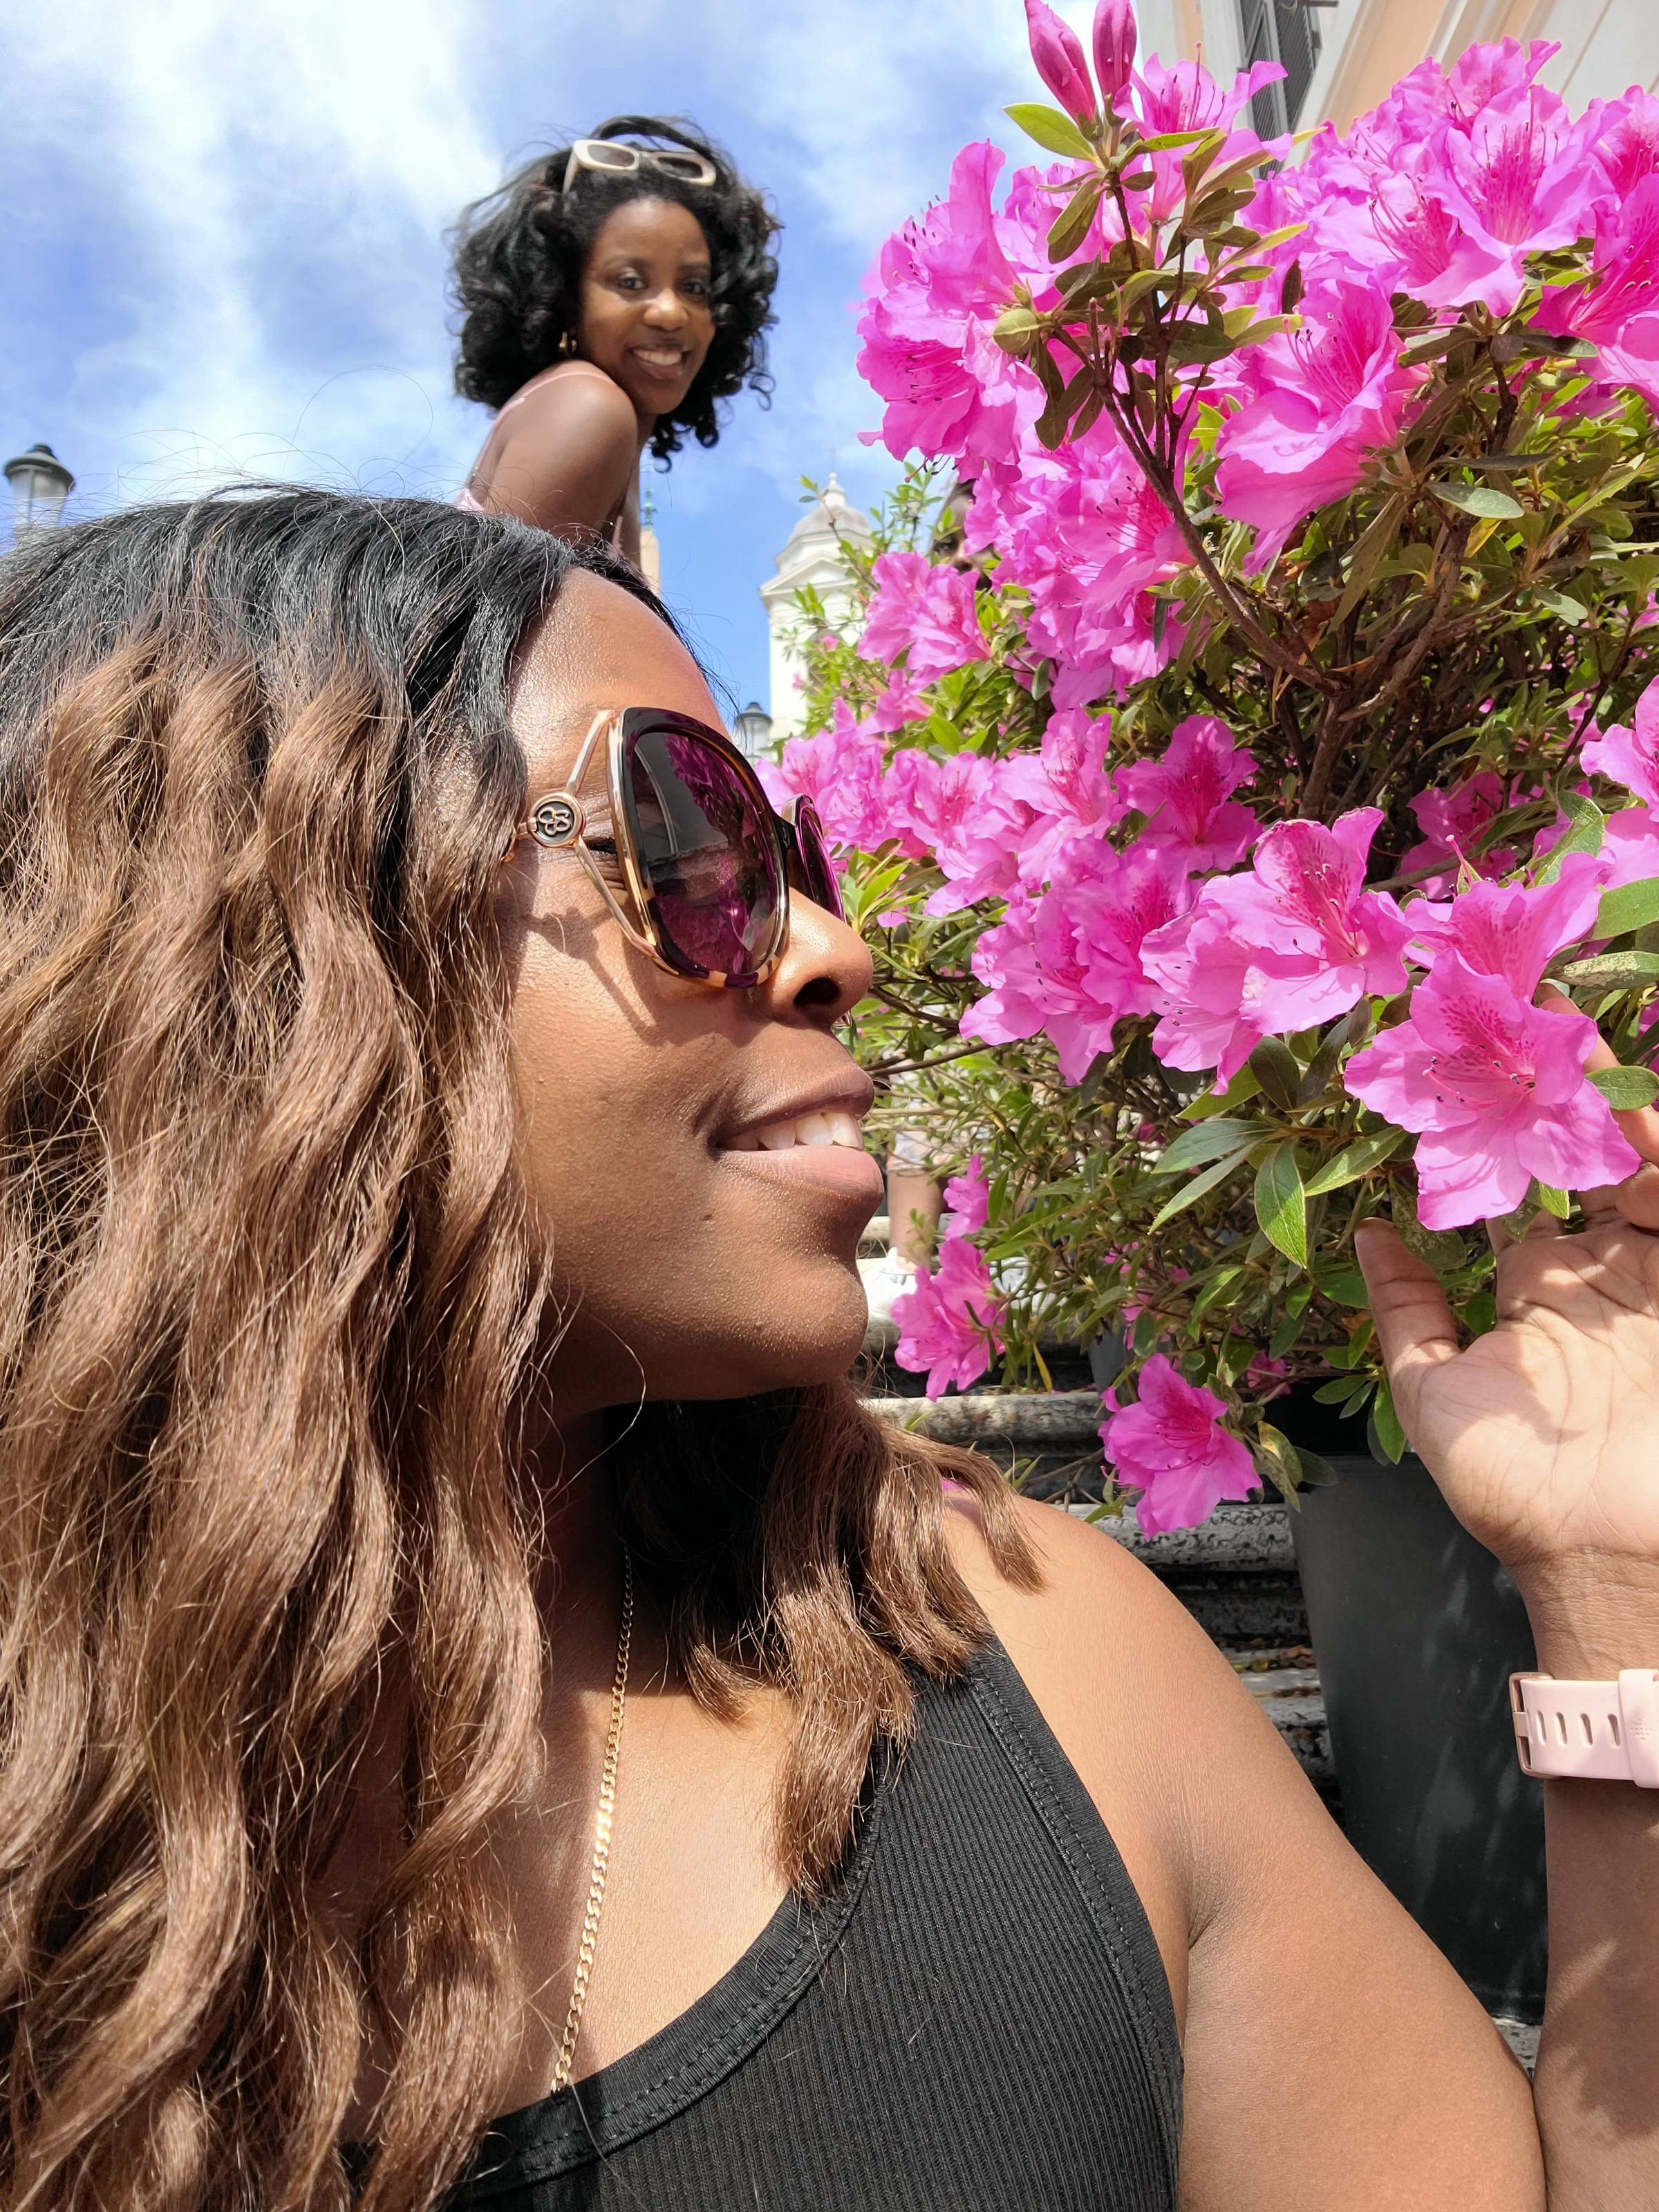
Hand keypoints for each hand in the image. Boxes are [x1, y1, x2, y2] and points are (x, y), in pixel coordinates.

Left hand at [1357, 1055, 1658, 1586]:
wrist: (1604, 1554)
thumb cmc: (1513, 1489)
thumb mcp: (1431, 1391)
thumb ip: (1405, 1310)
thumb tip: (1366, 1232)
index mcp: (1533, 1289)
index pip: (1515, 1187)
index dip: (1493, 1128)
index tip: (1463, 1064)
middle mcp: (1598, 1274)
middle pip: (1582, 1159)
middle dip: (1559, 1088)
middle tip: (1529, 1011)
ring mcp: (1651, 1282)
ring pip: (1637, 1167)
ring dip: (1612, 1100)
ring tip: (1575, 1033)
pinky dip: (1657, 1153)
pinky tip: (1635, 1107)